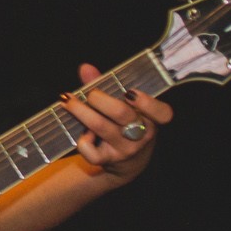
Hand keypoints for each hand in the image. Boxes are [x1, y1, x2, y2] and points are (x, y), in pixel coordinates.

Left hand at [61, 63, 172, 182]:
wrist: (127, 163)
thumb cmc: (124, 125)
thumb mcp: (124, 106)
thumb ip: (107, 85)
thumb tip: (85, 68)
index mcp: (152, 118)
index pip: (162, 113)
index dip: (147, 102)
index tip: (129, 92)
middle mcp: (143, 134)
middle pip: (121, 113)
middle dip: (98, 98)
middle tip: (89, 94)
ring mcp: (127, 149)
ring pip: (101, 127)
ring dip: (80, 111)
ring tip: (68, 102)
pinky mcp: (109, 160)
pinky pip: (91, 151)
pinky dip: (82, 141)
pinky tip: (83, 133)